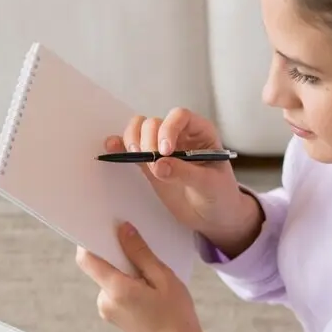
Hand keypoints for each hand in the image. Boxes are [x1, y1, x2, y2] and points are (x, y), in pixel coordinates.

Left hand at [75, 222, 227, 331]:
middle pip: (100, 267)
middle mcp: (104, 301)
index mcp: (116, 290)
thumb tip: (123, 230)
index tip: (106, 228)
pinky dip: (126, 284)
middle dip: (118, 257)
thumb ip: (140, 253)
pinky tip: (148, 291)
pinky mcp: (113, 316)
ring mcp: (107, 310)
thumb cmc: (176, 315)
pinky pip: (114, 291)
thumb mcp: (163, 277)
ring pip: (108, 278)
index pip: (87, 258)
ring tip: (151, 279)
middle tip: (143, 256)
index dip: (91, 240)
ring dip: (125, 272)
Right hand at [109, 108, 262, 255]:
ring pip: (140, 130)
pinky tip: (111, 147)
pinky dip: (120, 146)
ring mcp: (162, 148)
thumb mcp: (209, 185)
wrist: (214, 215)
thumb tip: (159, 165)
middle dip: (149, 140)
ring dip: (133, 140)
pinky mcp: (150, 164)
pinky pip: (132, 149)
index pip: (180, 116)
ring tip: (136, 157)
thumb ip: (185, 173)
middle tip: (154, 164)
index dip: (169, 129)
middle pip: (154, 122)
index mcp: (200, 132)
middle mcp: (180, 135)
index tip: (165, 151)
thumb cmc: (220, 195)